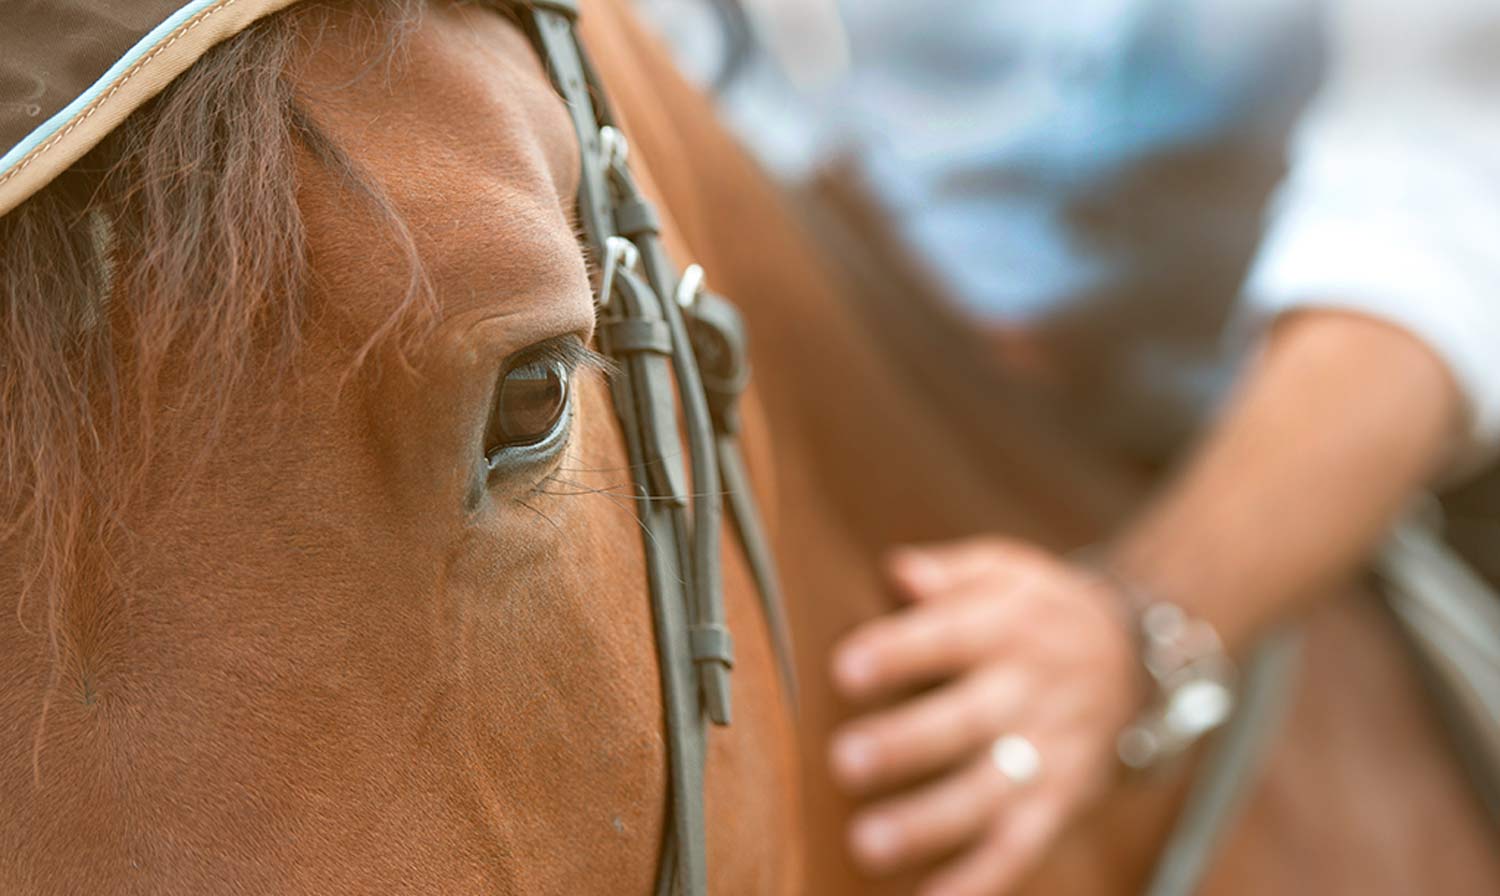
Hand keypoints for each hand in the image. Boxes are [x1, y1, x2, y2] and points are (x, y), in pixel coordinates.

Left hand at [829, 537, 1140, 895]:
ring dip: (930, 822)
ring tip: (868, 842)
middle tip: (846, 761)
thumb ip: (952, 572)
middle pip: (969, 720)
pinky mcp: (1058, 803)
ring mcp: (1049, 753)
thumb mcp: (1008, 572)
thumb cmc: (1040, 613)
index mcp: (1011, 627)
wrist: (1137, 661)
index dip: (901, 652)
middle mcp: (1032, 691)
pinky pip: (1020, 848)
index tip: (846, 669)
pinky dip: (980, 880)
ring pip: (989, 794)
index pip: (952, 636)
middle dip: (908, 743)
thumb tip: (900, 571)